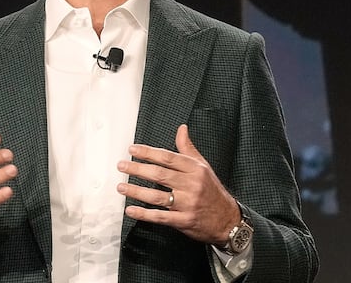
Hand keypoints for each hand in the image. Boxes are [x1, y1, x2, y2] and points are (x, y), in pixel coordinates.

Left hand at [116, 124, 239, 244]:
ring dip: (136, 191)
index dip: (148, 152)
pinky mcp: (184, 221)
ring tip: (121, 187)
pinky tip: (131, 210)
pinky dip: (144, 214)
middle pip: (160, 174)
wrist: (229, 220)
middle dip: (138, 169)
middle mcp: (191, 185)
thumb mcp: (203, 167)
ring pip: (158, 196)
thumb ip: (188, 148)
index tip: (132, 149)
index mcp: (195, 169)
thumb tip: (181, 128)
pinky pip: (161, 216)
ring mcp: (188, 204)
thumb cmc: (212, 191)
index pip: (168, 157)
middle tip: (122, 165)